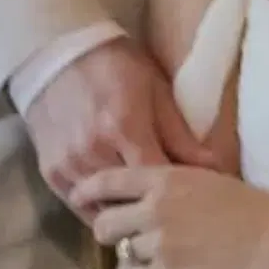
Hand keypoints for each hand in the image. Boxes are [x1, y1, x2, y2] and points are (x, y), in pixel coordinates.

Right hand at [20, 33, 216, 210]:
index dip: (178, 197)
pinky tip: (115, 206)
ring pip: (103, 210)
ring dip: (125, 214)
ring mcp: (68, 164)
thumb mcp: (155, 92)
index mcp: (123, 128)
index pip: (158, 183)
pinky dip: (98, 209)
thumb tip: (217, 168)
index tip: (193, 201)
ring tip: (144, 214)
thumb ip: (181, 135)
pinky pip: (78, 206)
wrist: (58, 54)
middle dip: (153, 210)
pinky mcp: (50, 171)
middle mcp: (92, 151)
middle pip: (131, 203)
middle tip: (171, 213)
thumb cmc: (116, 67)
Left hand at [71, 160, 268, 268]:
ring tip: (155, 253)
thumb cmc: (250, 206)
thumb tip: (145, 184)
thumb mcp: (207, 176)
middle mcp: (155, 209)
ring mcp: (160, 244)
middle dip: (107, 229)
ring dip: (133, 253)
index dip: (87, 190)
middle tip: (119, 235)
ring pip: (123, 251)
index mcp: (165, 179)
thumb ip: (172, 179)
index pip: (109, 181)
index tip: (78, 196)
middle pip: (105, 223)